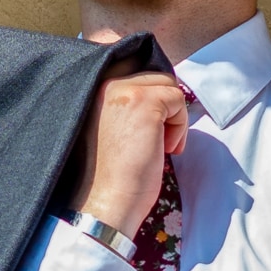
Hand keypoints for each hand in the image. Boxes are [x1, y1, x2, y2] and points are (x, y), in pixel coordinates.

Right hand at [70, 68, 188, 241]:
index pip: (133, 66)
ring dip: (172, 118)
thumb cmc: (107, 177)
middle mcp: (103, 81)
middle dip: (163, 109)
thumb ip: (124, 103)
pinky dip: (179, 128)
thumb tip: (160, 89)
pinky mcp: (143, 102)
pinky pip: (178, 101)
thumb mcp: (109, 127)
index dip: (150, 93)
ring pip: (169, 86)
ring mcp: (123, 89)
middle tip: (152, 143)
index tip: (147, 125)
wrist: (102, 204)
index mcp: (91, 86)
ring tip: (155, 148)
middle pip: (155, 76)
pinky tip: (161, 152)